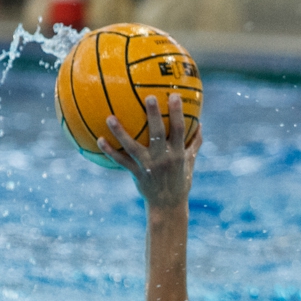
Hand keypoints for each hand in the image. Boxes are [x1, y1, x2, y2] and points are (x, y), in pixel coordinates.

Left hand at [97, 93, 201, 208]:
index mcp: (178, 153)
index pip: (179, 129)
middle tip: (148, 97)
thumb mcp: (190, 162)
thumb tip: (201, 124)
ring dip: (120, 132)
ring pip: (133, 146)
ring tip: (110, 118)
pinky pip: (120, 161)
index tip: (174, 95)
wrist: (168, 205)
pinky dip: (109, 151)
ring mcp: (148, 166)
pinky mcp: (137, 173)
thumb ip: (194, 143)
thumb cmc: (181, 181)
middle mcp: (163, 158)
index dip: (177, 113)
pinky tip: (99, 139)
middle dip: (154, 115)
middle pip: (158, 133)